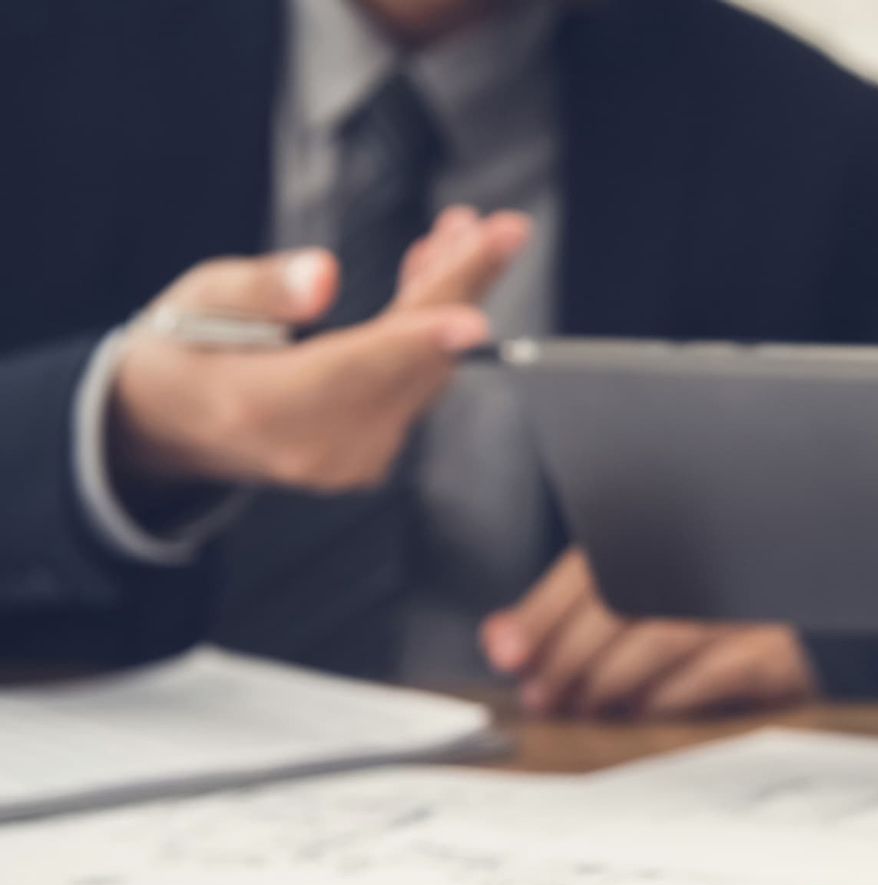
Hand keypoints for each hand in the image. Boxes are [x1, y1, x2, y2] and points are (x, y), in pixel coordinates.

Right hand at [108, 206, 530, 492]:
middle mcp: (318, 446)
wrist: (172, 426)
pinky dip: (432, 332)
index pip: (355, 371)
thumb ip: (261, 289)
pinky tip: (434, 277)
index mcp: (264, 407)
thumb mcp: (198, 300)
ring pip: (426, 374)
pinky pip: (419, 387)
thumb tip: (324, 277)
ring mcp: (351, 461)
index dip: (417, 341)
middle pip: (410, 364)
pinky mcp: (373, 457)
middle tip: (502, 229)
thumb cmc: (182, 348)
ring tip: (462, 232)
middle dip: (460, 290)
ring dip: (451, 302)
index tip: (472, 319)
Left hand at [481, 548, 818, 718]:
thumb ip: (583, 599)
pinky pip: (724, 671)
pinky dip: (674, 696)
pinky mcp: (792, 642)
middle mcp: (715, 550)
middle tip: (542, 694)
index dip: (542, 611)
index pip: (594, 564)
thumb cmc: (735, 583)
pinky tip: (644, 712)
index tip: (507, 650)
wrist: (844, 583)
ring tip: (583, 708)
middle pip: (622, 603)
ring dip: (611, 681)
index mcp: (677, 522)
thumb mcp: (660, 574)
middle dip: (569, 657)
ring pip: (665, 636)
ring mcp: (756, 596)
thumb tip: (504, 639)